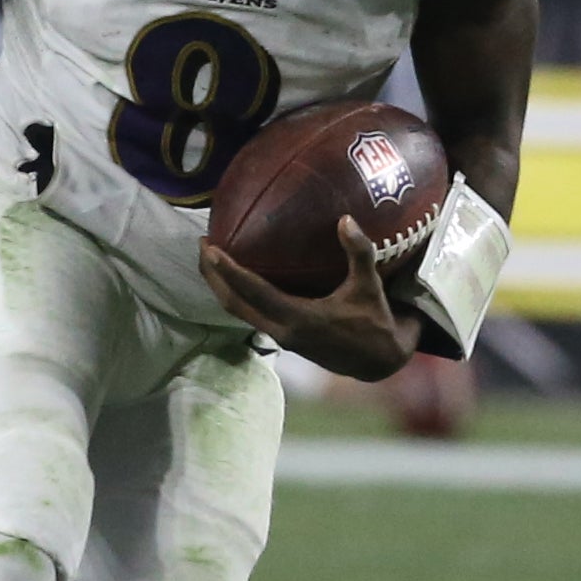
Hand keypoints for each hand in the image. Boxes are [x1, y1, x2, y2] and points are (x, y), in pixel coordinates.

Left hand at [201, 217, 420, 382]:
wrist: (377, 361)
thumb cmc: (374, 322)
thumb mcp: (370, 286)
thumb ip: (359, 253)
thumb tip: (345, 219)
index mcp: (299, 319)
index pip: (254, 292)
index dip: (229, 271)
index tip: (211, 249)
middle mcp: (282, 330)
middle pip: (234, 304)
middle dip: (213, 276)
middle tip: (203, 244)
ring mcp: (280, 337)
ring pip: (238, 311)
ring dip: (221, 286)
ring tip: (210, 258)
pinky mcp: (282, 338)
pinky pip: (250, 313)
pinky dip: (237, 293)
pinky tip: (236, 275)